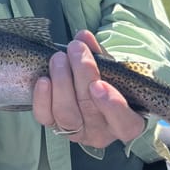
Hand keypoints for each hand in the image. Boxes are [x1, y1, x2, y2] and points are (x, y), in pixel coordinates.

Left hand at [32, 30, 144, 147]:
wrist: (90, 95)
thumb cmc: (108, 82)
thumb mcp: (110, 69)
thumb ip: (99, 54)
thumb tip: (84, 36)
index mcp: (126, 122)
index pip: (125, 123)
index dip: (112, 105)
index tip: (99, 84)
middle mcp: (101, 133)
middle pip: (89, 109)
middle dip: (81, 75)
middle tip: (76, 49)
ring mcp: (77, 132)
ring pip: (66, 114)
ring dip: (62, 82)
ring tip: (59, 58)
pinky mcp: (55, 127)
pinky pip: (46, 117)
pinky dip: (43, 98)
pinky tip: (44, 80)